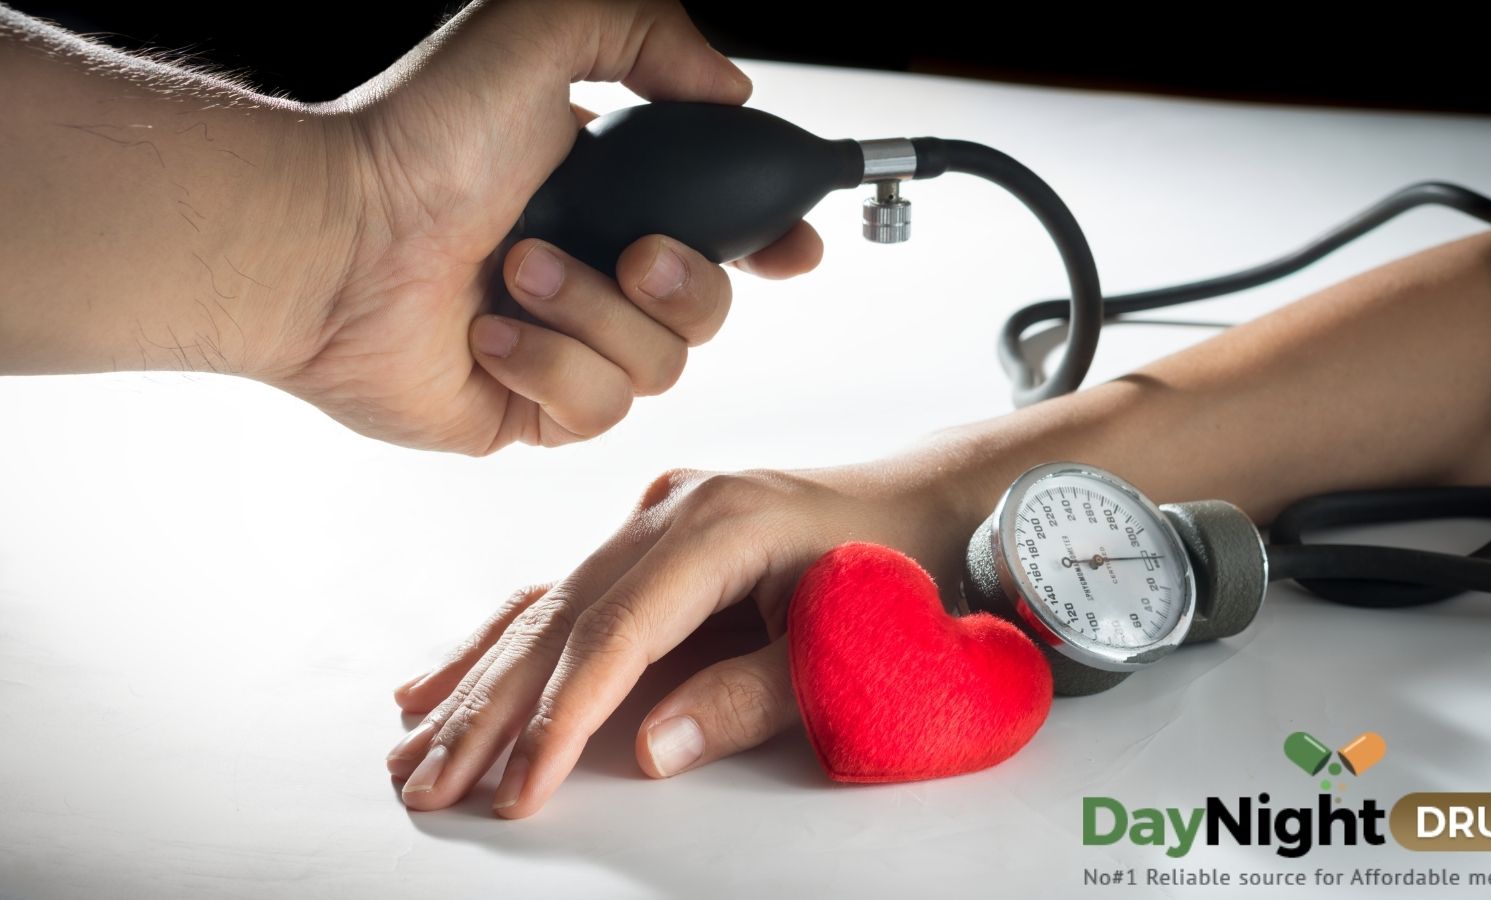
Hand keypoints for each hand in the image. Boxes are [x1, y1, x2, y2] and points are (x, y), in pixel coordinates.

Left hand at [264, 0, 822, 452]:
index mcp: (605, 199)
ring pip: (659, 367)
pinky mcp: (527, 410)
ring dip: (591, 313)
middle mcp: (590, 275)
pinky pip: (597, 411)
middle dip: (683, 283)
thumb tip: (732, 92)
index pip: (717, 232)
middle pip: (708, 310)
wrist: (329, 239)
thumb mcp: (538, 35)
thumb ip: (649, 30)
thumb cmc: (415, 141)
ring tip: (512, 271)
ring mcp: (561, 348)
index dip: (768, 243)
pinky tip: (486, 332)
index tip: (795, 246)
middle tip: (632, 251)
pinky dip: (547, 363)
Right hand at [385, 446, 987, 815]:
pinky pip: (564, 594)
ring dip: (476, 679)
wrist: (933, 501)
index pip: (614, 636)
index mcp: (718, 526)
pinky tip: (444, 677)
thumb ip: (753, 694)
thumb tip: (649, 751)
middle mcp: (669, 512)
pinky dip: (504, 641)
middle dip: (488, 709)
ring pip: (546, 605)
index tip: (515, 791)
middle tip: (423, 783)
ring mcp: (655, 519)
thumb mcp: (850, 640)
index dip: (560, 719)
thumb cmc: (906, 569)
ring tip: (406, 742)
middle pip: (559, 619)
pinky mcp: (651, 541)